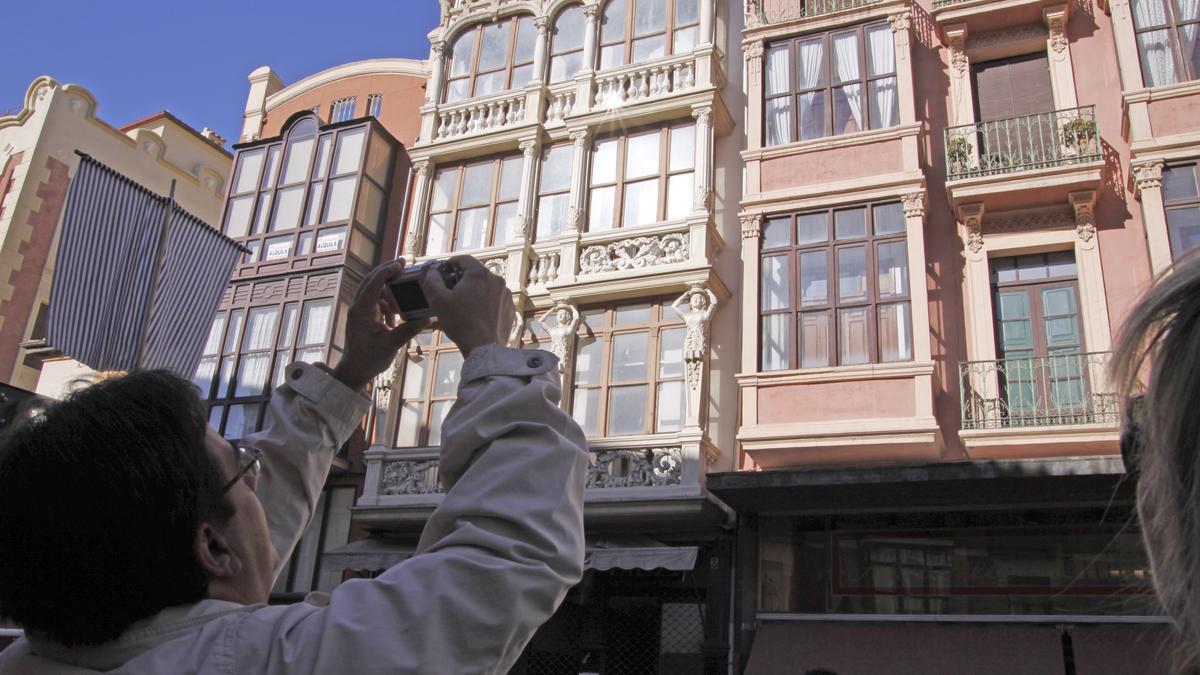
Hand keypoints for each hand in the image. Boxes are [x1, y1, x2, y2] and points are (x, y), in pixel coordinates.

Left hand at [331, 260, 430, 390]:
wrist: (354, 370)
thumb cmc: (368, 359)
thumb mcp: (391, 345)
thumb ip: (407, 330)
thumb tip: (426, 318)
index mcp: (361, 311)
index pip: (373, 284)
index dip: (387, 271)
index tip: (401, 264)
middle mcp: (358, 307)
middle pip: (371, 280)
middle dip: (387, 271)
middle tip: (404, 264)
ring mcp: (359, 311)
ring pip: (373, 289)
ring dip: (388, 288)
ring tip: (403, 292)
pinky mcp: (363, 316)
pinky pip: (375, 300)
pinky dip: (386, 301)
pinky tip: (395, 314)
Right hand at [420, 255, 513, 356]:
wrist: (483, 347)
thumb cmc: (460, 322)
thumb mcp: (439, 301)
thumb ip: (433, 282)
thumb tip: (432, 273)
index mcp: (479, 274)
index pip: (464, 259)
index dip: (452, 262)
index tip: (445, 270)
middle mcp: (496, 280)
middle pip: (477, 273)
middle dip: (464, 278)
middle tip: (452, 289)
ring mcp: (505, 294)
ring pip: (487, 286)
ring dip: (476, 291)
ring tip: (465, 304)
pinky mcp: (510, 308)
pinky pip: (496, 299)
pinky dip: (486, 302)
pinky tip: (477, 313)